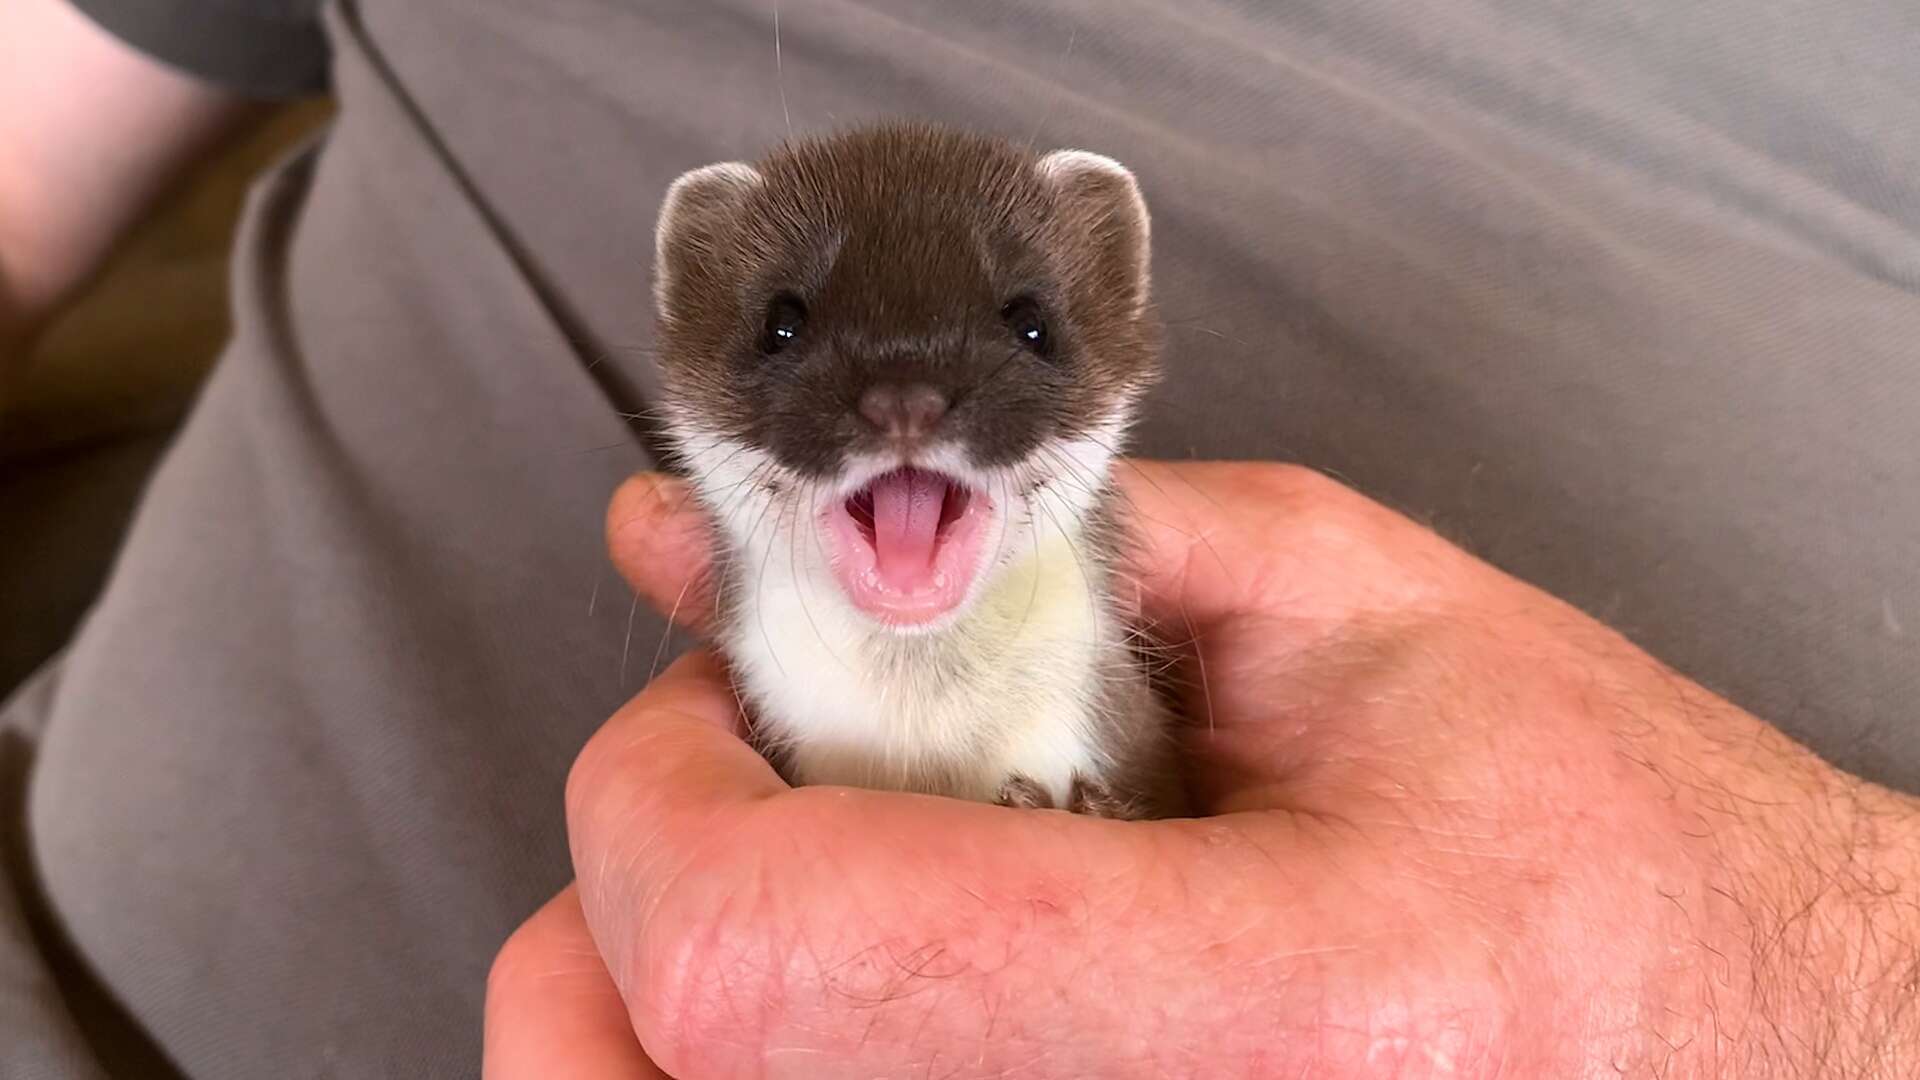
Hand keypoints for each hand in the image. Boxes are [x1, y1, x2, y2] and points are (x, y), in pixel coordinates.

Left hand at [487, 461, 1919, 1077]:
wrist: (1740, 1038)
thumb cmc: (1615, 862)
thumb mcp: (1366, 621)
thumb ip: (1062, 561)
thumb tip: (794, 538)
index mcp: (1264, 1010)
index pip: (767, 959)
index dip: (662, 802)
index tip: (710, 711)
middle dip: (628, 914)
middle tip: (738, 799)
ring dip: (676, 1006)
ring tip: (815, 891)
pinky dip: (770, 1063)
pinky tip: (870, 992)